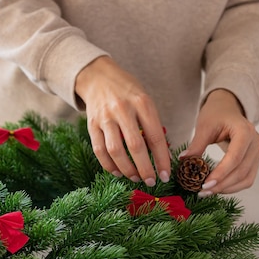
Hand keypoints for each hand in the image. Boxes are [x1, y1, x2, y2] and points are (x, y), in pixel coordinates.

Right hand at [75, 56, 170, 186]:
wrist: (98, 77)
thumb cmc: (127, 91)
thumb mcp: (144, 100)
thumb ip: (151, 123)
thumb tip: (159, 155)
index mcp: (142, 103)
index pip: (155, 136)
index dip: (162, 159)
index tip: (166, 174)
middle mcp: (123, 110)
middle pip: (135, 146)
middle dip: (145, 168)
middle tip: (152, 182)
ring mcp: (105, 118)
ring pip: (115, 151)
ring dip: (127, 169)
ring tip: (135, 177)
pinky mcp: (91, 124)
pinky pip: (99, 150)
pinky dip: (108, 165)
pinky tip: (118, 171)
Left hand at [181, 89, 258, 195]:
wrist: (227, 109)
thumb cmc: (215, 114)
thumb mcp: (204, 126)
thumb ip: (196, 144)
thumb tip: (184, 160)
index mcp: (245, 131)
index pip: (235, 157)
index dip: (221, 173)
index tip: (205, 184)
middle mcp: (256, 142)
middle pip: (242, 171)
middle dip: (221, 185)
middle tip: (201, 192)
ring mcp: (257, 152)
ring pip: (247, 178)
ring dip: (227, 189)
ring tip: (207, 192)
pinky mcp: (254, 159)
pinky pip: (247, 178)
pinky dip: (233, 186)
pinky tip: (216, 188)